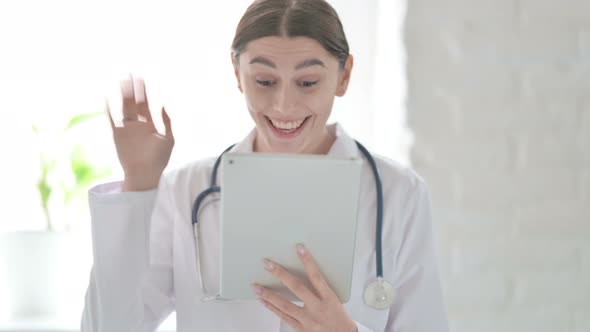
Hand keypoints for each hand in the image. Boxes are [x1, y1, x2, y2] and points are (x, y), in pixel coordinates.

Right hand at [106, 76, 173, 190]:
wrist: (145, 174)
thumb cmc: (159, 159)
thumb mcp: (168, 139)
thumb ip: (167, 122)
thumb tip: (163, 105)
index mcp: (150, 125)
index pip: (146, 104)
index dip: (144, 91)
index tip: (142, 79)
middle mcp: (138, 125)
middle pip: (134, 103)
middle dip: (133, 90)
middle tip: (131, 75)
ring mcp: (127, 130)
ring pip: (124, 109)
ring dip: (123, 96)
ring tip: (122, 82)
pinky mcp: (117, 136)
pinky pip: (112, 120)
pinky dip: (108, 110)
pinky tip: (106, 98)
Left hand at [252, 244, 356, 331]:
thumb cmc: (338, 316)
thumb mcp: (333, 299)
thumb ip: (319, 287)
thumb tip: (304, 270)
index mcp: (328, 298)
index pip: (316, 276)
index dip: (308, 261)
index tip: (299, 248)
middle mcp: (317, 308)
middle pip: (297, 288)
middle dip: (281, 274)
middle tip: (267, 264)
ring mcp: (308, 320)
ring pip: (285, 305)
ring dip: (269, 295)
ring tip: (256, 287)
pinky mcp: (301, 329)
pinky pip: (284, 317)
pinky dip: (272, 308)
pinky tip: (263, 301)